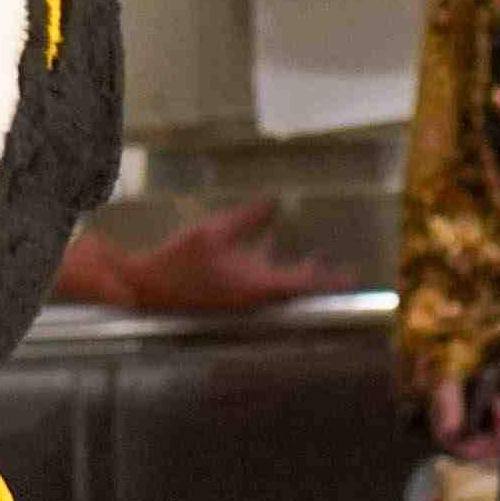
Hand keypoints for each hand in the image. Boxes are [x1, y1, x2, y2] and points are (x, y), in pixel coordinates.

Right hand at [105, 200, 336, 316]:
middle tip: (343, 273)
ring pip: (278, 284)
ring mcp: (241, 297)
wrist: (147, 287)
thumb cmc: (179, 261)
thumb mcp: (214, 231)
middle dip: (318, 278)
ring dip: (296, 272)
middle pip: (295, 287)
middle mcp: (253, 297)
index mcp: (255, 286)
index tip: (353, 277)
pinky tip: (268, 245)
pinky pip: (261, 280)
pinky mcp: (229, 294)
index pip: (302, 284)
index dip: (329, 280)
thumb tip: (276, 202)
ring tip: (315, 259)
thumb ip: (249, 218)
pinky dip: (272, 266)